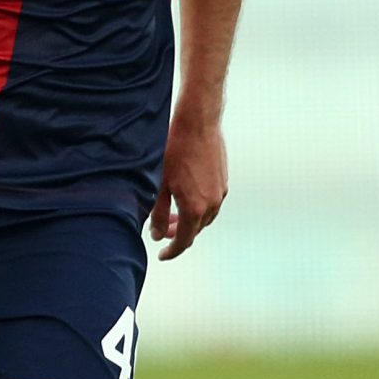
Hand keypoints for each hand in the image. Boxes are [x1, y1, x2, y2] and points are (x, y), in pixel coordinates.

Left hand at [150, 111, 225, 260]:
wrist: (198, 123)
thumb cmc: (173, 150)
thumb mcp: (158, 183)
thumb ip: (156, 213)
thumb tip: (155, 235)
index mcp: (194, 208)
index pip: (183, 241)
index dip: (171, 251)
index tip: (162, 255)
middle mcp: (211, 205)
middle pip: (194, 230)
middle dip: (177, 233)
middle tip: (160, 228)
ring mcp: (220, 193)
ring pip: (204, 218)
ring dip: (188, 220)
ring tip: (171, 212)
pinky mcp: (223, 182)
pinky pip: (211, 204)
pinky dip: (198, 207)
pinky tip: (184, 196)